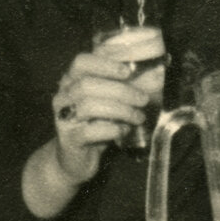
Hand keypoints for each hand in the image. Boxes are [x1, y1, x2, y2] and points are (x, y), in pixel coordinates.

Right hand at [49, 51, 155, 185]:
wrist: (76, 158)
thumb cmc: (98, 122)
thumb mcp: (109, 99)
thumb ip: (123, 83)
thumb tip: (156, 70)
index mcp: (73, 80)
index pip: (82, 62)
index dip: (105, 63)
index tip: (129, 71)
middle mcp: (63, 96)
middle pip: (87, 84)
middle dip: (121, 90)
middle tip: (143, 99)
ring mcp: (63, 118)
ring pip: (88, 106)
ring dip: (121, 110)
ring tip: (138, 117)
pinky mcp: (69, 140)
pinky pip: (89, 131)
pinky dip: (112, 129)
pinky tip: (124, 130)